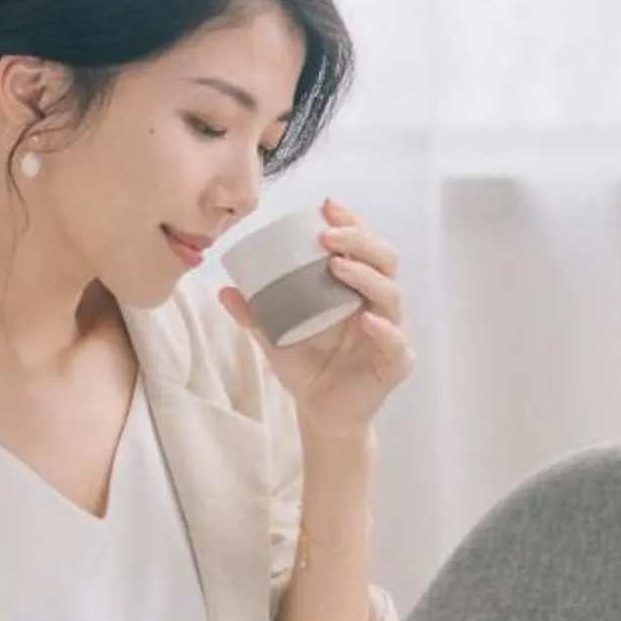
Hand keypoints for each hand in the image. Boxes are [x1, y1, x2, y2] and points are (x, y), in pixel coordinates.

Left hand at [217, 199, 413, 440]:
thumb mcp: (274, 338)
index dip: (351, 223)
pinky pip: (396, 342)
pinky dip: (384, 329)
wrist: (320, 414)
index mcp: (356, 290)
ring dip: (365, 275)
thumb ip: (254, 314)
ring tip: (337, 265)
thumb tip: (224, 289)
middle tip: (326, 235)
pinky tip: (367, 319)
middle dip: (359, 240)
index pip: (362, 246)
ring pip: (391, 294)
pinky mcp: (395, 363)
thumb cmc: (306, 368)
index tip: (325, 207)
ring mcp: (391, 332)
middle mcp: (378, 304)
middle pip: (384, 260)